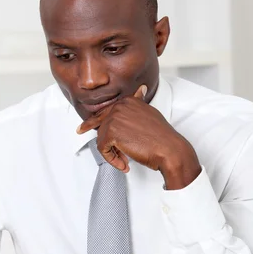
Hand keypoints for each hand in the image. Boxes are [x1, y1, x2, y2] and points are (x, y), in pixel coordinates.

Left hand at [77, 85, 200, 188]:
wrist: (170, 149)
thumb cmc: (162, 137)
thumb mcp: (150, 113)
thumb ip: (140, 104)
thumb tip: (140, 91)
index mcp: (129, 101)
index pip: (106, 112)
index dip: (93, 123)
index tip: (82, 128)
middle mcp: (120, 106)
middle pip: (101, 126)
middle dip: (108, 143)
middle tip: (112, 153)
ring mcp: (115, 117)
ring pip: (101, 139)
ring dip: (112, 153)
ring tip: (125, 160)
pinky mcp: (112, 132)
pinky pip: (103, 148)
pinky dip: (112, 159)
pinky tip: (123, 163)